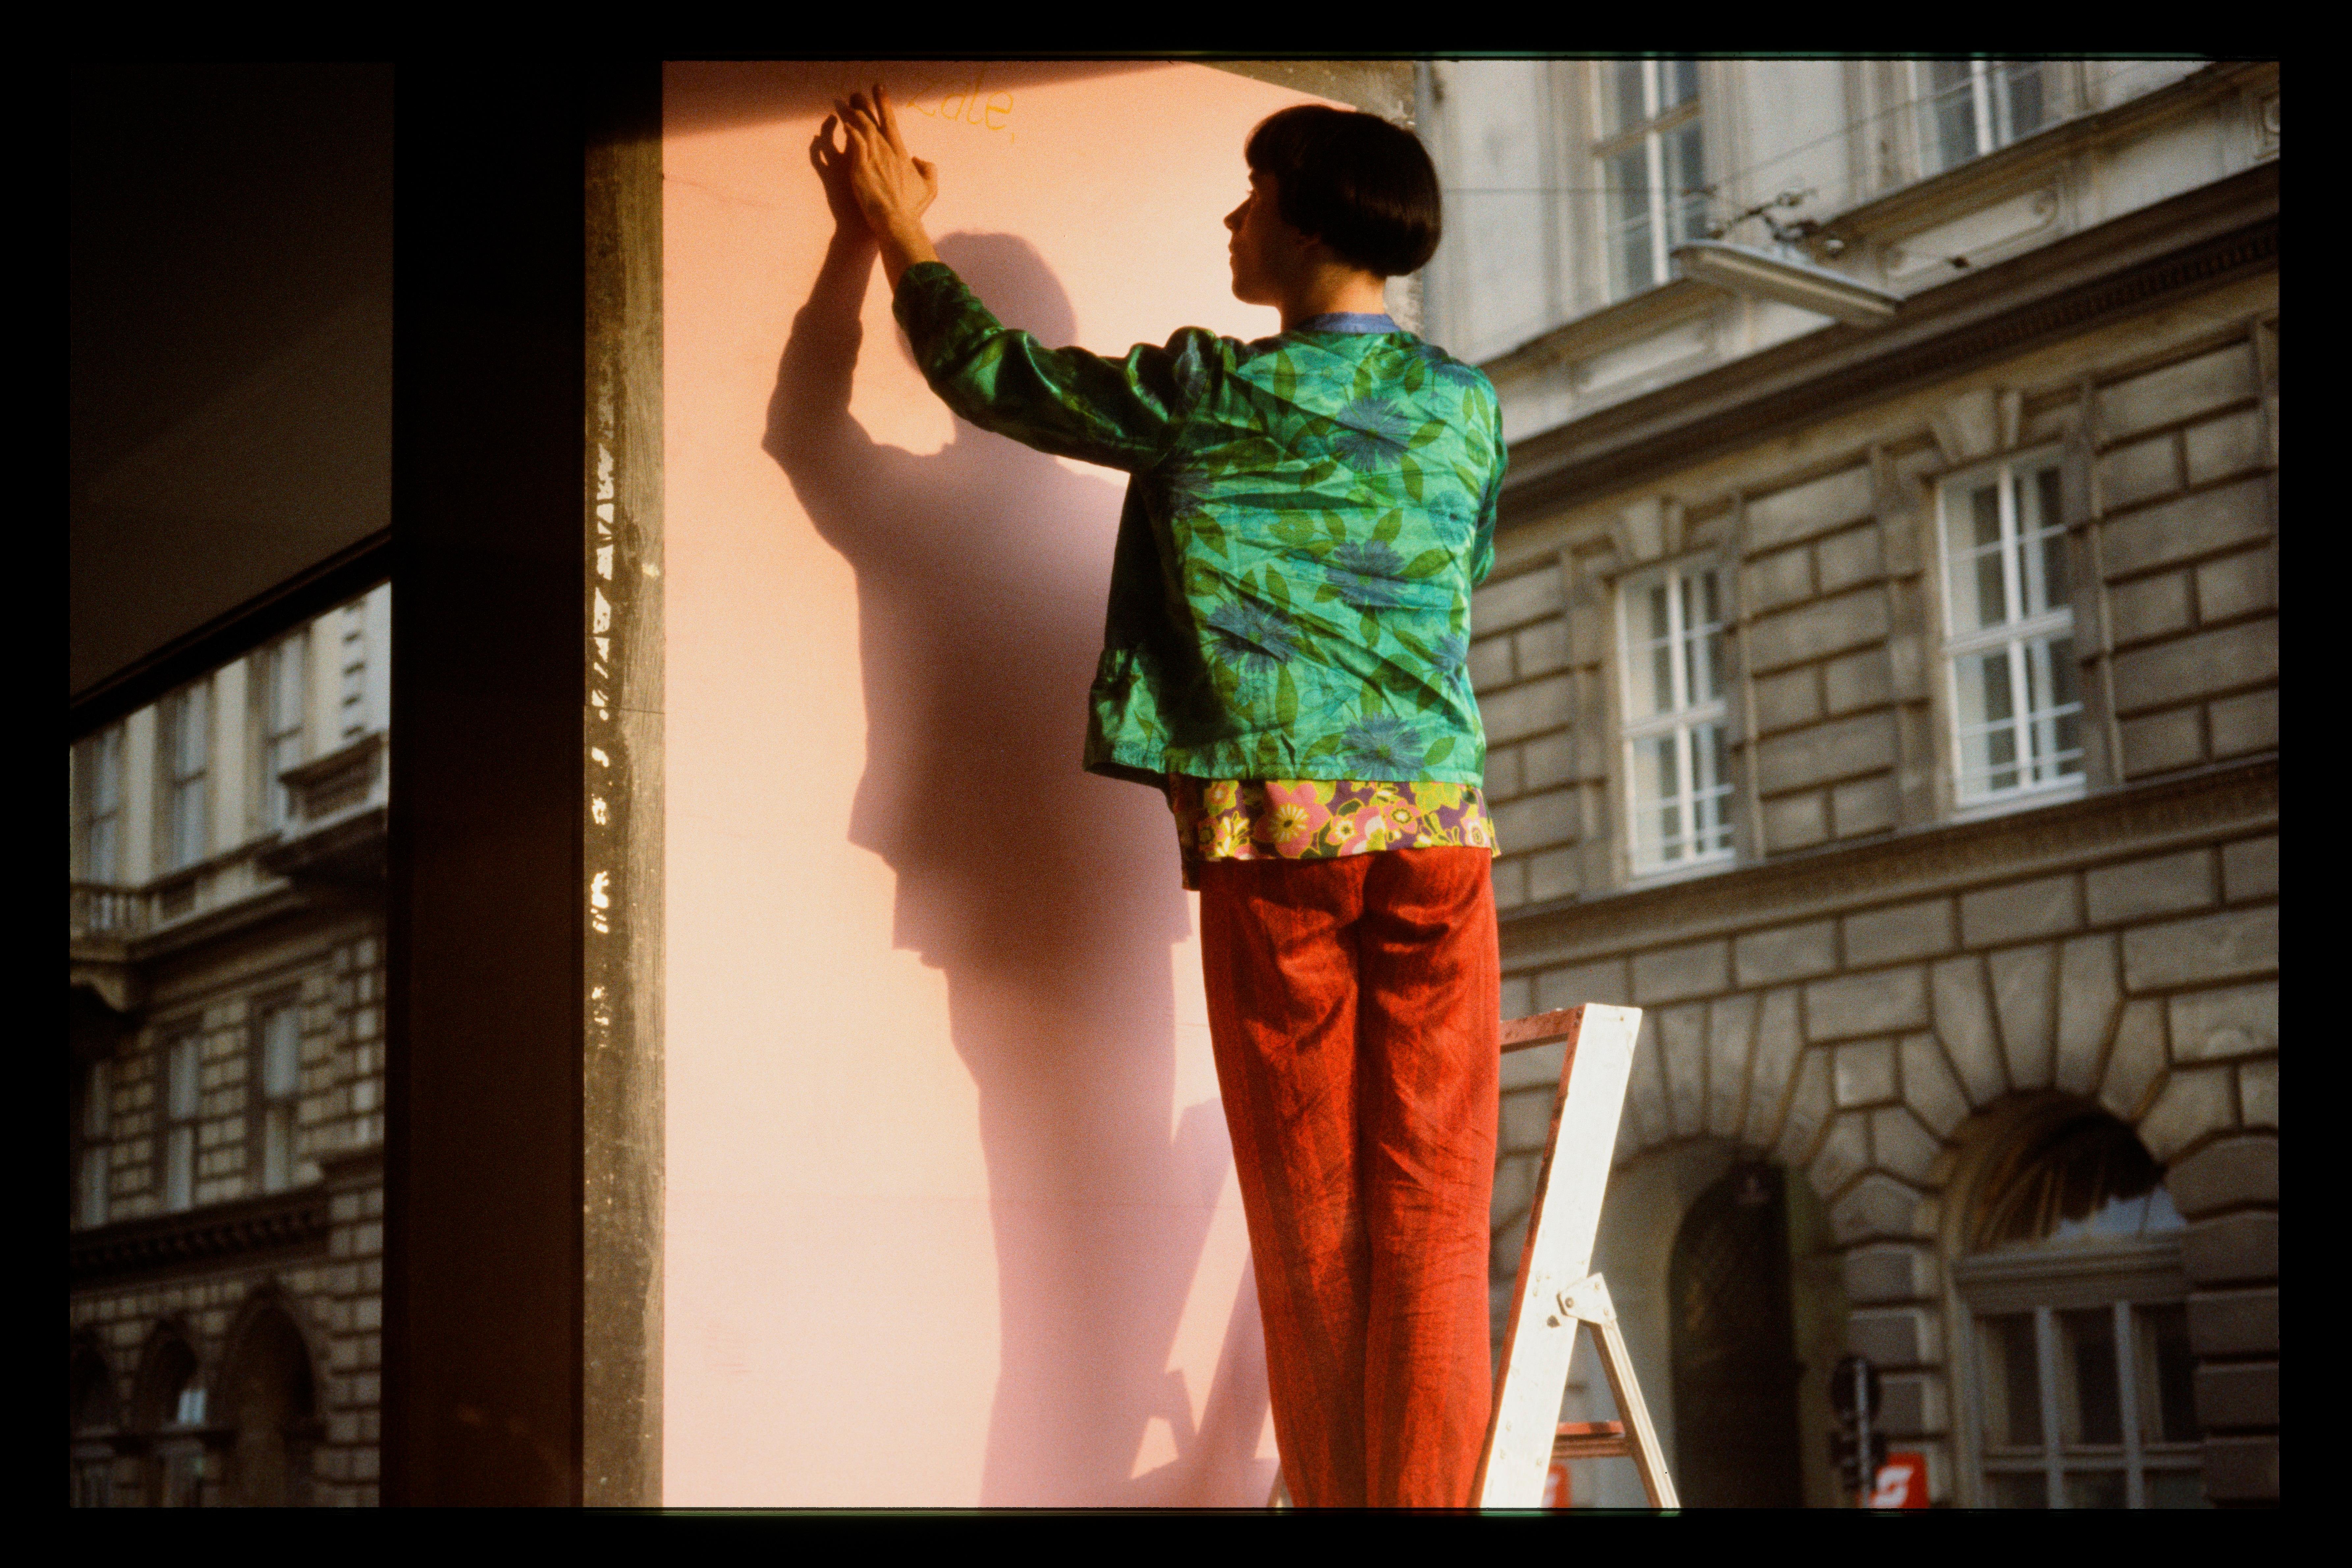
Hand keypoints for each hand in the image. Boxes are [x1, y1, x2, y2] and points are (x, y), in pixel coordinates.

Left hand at [836, 84, 936, 241]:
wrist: (897, 221)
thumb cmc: (912, 208)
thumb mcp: (930, 188)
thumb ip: (928, 169)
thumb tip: (919, 159)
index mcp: (902, 155)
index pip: (891, 123)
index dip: (884, 104)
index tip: (878, 89)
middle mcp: (887, 153)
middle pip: (873, 123)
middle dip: (864, 106)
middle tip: (855, 95)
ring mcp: (874, 160)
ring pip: (863, 131)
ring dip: (853, 117)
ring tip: (846, 106)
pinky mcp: (861, 170)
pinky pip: (855, 145)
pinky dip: (850, 133)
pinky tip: (844, 125)